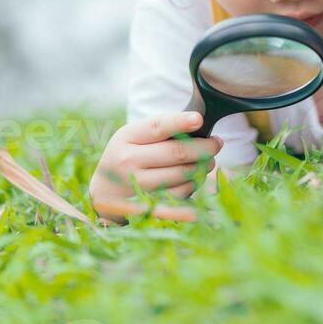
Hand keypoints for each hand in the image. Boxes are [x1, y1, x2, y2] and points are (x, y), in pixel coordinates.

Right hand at [89, 112, 222, 218]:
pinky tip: (195, 176)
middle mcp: (128, 161)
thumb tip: (199, 124)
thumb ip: (162, 128)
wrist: (106, 192)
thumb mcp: (135, 136)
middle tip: (216, 143)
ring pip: (182, 174)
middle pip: (176, 153)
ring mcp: (137, 185)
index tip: (199, 119)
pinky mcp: (148, 204)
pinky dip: (194, 183)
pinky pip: (181, 193)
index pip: (157, 127)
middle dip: (204, 147)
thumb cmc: (129, 154)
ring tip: (208, 160)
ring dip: (203, 166)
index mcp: (126, 137)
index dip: (180, 122)